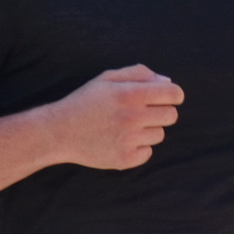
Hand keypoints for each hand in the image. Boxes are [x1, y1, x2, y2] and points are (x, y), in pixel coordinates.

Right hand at [48, 64, 184, 169]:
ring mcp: (129, 139)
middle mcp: (132, 117)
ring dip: (148, 130)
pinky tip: (121, 141)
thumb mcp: (107, 79)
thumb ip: (139, 74)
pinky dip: (139, 148)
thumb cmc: (85, 102)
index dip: (173, 95)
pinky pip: (148, 153)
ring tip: (125, 127)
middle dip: (161, 112)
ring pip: (160, 135)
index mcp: (130, 94)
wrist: (59, 131)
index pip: (174, 94)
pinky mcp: (125, 159)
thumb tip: (166, 81)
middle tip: (142, 113)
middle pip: (171, 116)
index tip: (166, 98)